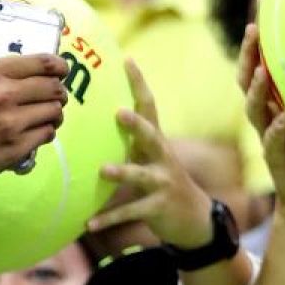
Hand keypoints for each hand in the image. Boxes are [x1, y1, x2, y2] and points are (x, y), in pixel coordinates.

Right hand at [0, 15, 68, 194]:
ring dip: (55, 113)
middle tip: (55, 96)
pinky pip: (46, 135)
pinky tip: (37, 132)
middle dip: (58, 91)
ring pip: (54, 112)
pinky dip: (46, 132)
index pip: (41, 62)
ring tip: (47, 115)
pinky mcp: (14, 149)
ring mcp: (10, 123)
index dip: (58, 66)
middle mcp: (3, 95)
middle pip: (53, 87)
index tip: (60, 71)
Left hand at [86, 59, 214, 248]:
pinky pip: (131, 212)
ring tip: (104, 171)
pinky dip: (109, 219)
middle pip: (152, 137)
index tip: (127, 60)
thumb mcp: (151, 158)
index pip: (149, 107)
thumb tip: (104, 113)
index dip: (139, 84)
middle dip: (137, 125)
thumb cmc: (164, 183)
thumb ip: (132, 140)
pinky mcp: (157, 208)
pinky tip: (89, 225)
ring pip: (141, 176)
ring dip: (123, 173)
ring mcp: (162, 183)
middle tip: (120, 112)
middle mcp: (162, 159)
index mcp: (156, 142)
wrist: (196, 221)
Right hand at [238, 24, 284, 226]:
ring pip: (254, 109)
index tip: (262, 6)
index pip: (259, 66)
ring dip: (258, 89)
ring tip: (262, 71)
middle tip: (254, 29)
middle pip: (248, 81)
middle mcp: (265, 117)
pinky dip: (277, 130)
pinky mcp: (277, 159)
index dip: (258, 40)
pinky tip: (284, 119)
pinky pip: (273, 142)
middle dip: (249, 55)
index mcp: (273, 104)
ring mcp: (268, 137)